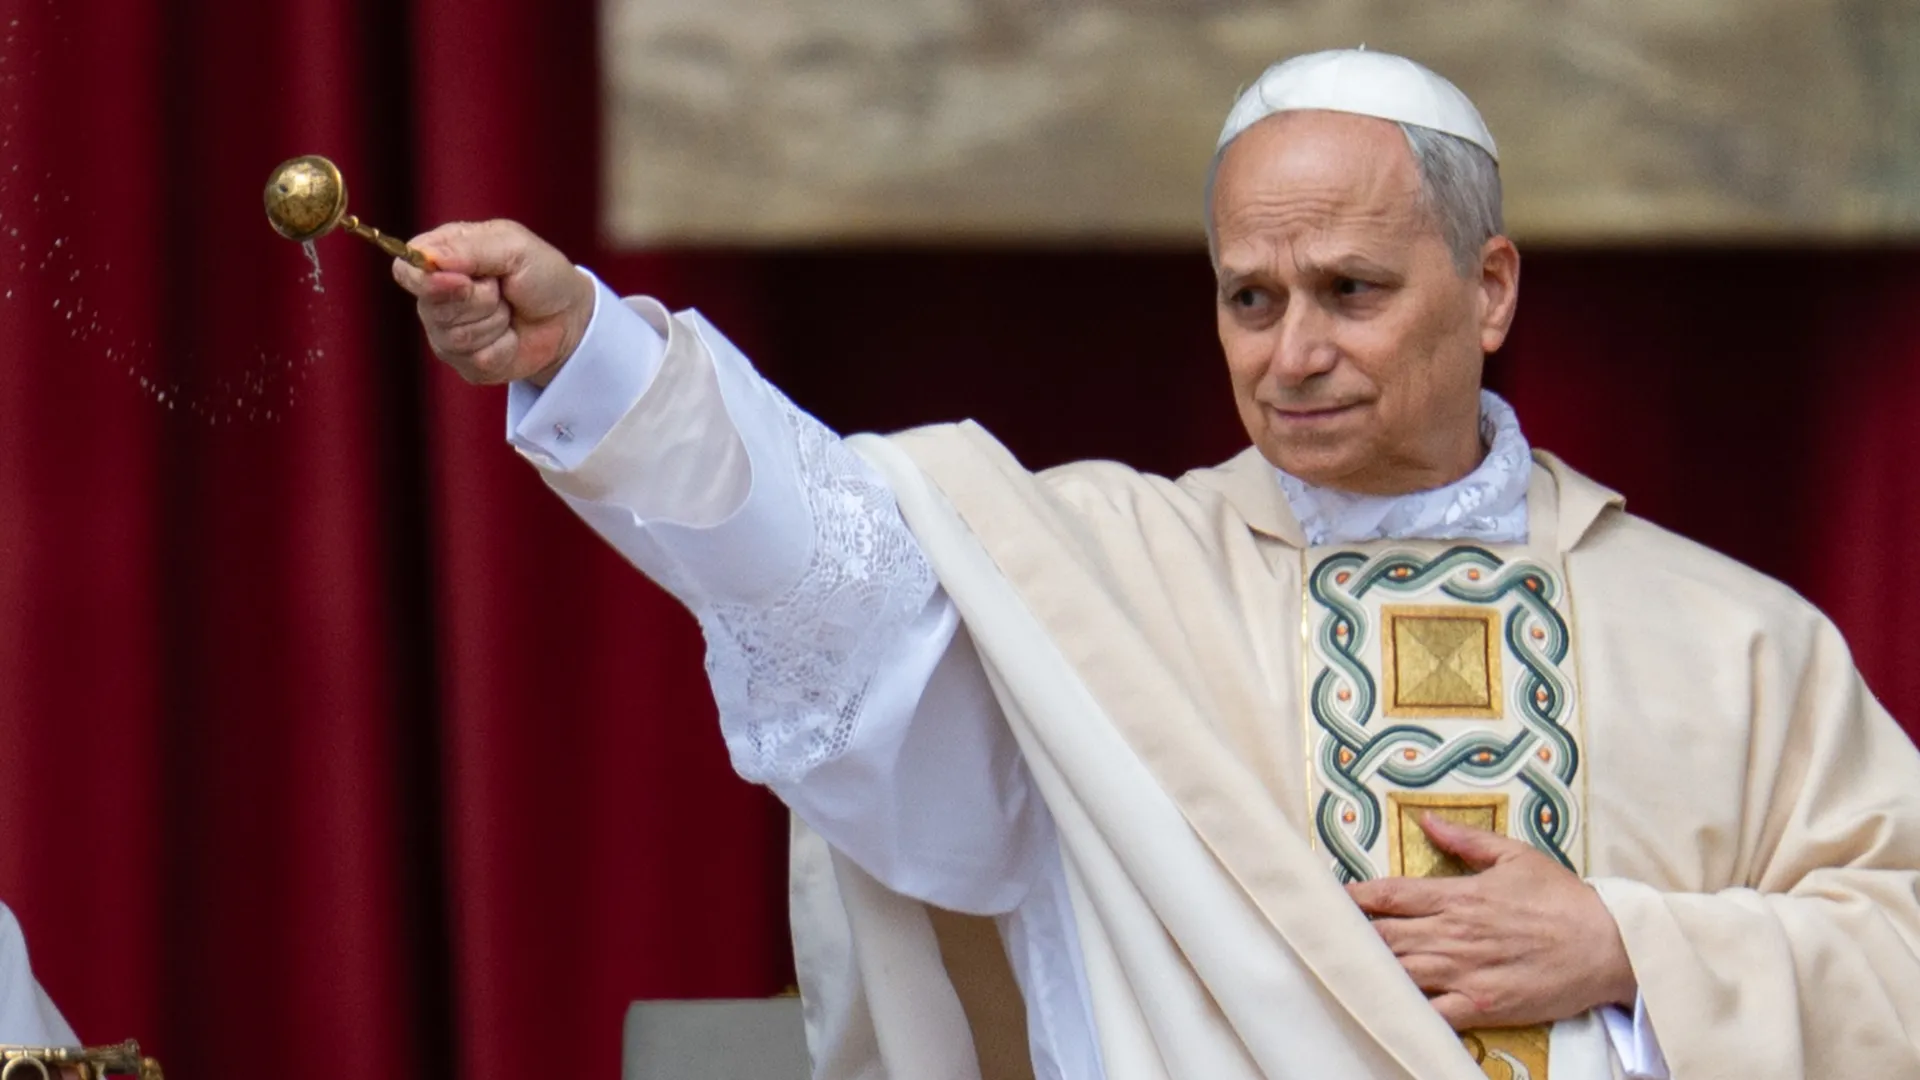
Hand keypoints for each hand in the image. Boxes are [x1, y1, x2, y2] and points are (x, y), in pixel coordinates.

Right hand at [392, 219, 596, 386]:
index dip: (426, 279)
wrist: (570, 317)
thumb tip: (425, 258)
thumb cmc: (542, 274)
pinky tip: (511, 336)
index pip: (405, 269)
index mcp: (442, 256)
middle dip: (479, 299)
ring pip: (456, 336)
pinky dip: (503, 346)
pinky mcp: (465, 362)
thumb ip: (469, 249)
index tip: (463, 280)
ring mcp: (447, 332)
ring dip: (494, 322)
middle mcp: (437, 295)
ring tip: (509, 310)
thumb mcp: (513, 247)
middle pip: (432, 307)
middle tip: (502, 290)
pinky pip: (475, 359)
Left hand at [1345, 813, 1636, 1029]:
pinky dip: (1406, 1009)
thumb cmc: (1563, 899)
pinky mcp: (1480, 1005)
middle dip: (1350, 936)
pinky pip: (1431, 1013)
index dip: (1353, 898)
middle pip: (1383, 936)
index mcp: (1459, 896)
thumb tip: (1423, 819)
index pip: (1390, 895)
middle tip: (1321, 934)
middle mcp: (1454, 934)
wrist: (1609, 946)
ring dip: (1368, 969)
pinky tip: (1384, 1005)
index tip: (1329, 898)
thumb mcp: (1515, 856)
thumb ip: (1465, 838)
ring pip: (1399, 972)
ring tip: (1339, 966)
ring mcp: (1465, 972)